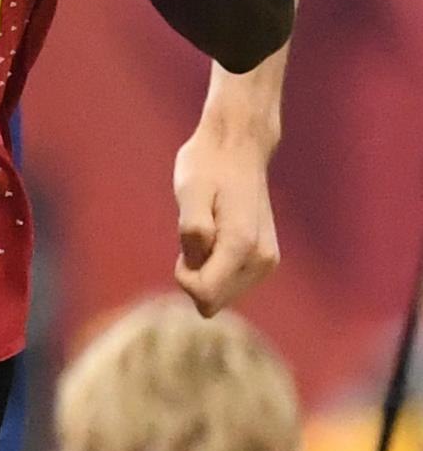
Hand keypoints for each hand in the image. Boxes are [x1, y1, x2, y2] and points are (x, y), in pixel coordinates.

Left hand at [171, 119, 281, 316]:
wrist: (238, 148)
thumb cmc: (207, 168)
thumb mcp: (189, 192)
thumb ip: (193, 229)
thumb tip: (197, 264)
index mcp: (243, 246)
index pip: (205, 296)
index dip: (184, 276)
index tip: (184, 245)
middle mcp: (262, 260)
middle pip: (213, 301)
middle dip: (195, 275)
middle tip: (196, 234)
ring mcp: (267, 262)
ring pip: (221, 295)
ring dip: (204, 269)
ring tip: (209, 230)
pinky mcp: (265, 260)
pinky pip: (228, 283)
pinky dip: (214, 265)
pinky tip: (217, 234)